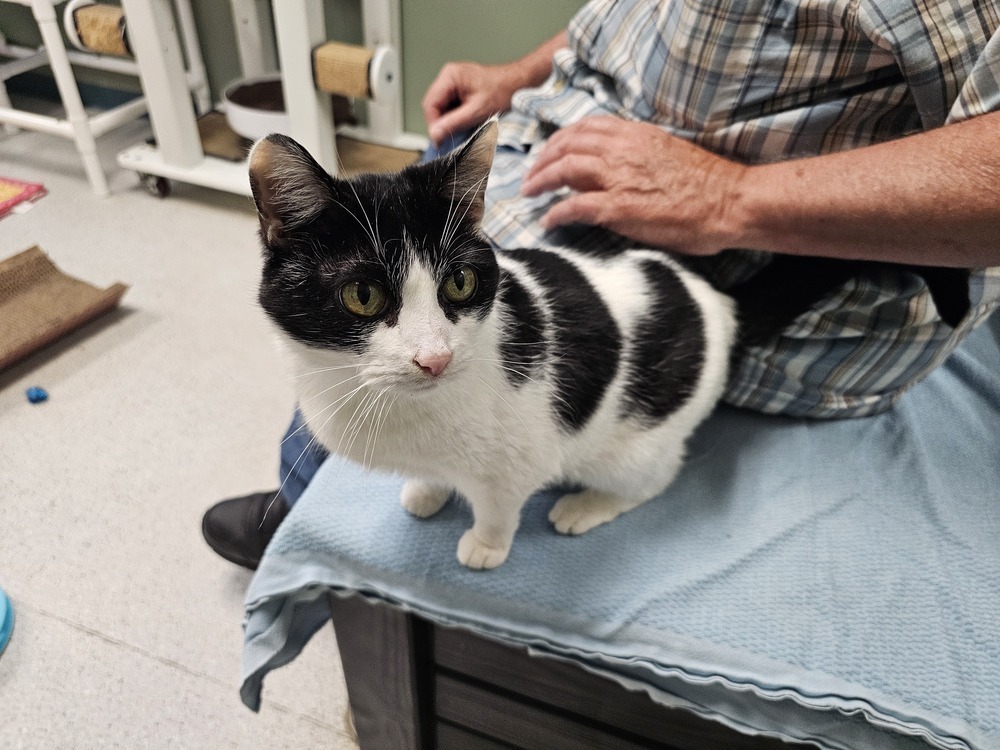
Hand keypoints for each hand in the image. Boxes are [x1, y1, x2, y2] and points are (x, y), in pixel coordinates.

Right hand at [422, 62, 524, 145]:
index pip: (430, 104)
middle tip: (450, 137)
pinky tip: (466, 122)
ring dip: (448, 121)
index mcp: (450, 76)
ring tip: (463, 128)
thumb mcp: (476, 111)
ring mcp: (453, 82)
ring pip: (441, 108)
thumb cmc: (503, 91)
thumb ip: (453, 123)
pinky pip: (450, 107)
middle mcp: (448, 76)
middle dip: (440, 123)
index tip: (439, 140)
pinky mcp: (460, 89)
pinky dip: (455, 117)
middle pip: (433, 106)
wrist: (519, 83)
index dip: (433, 124)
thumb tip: (435, 134)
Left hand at [520, 116, 746, 254]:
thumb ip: (637, 153)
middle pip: (567, 144)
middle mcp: (622, 149)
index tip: (549, 151)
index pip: (585, 127)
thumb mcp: (667, 153)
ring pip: (564, 168)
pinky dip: (555, 212)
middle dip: (542, 159)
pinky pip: (574, 206)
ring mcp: (619, 177)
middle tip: (530, 175)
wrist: (731, 201)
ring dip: (540, 181)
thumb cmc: (708, 184)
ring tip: (529, 193)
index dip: (560, 138)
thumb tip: (613, 165)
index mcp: (635, 134)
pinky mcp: (619, 207)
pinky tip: (547, 221)